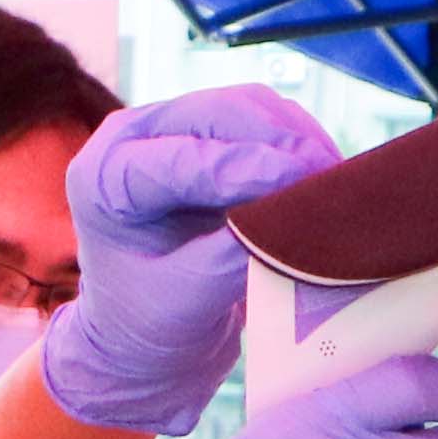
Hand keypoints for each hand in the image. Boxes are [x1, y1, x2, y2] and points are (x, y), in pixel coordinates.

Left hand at [38, 86, 343, 435]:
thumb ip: (234, 253)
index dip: (243, 167)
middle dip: (278, 141)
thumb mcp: (189, 298)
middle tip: (328, 177)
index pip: (179, 160)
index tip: (298, 180)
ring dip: (296, 137)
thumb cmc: (154, 324)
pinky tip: (328, 173)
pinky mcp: (211, 131)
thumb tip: (293, 212)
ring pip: (247, 106)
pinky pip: (266, 117)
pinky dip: (300, 140)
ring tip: (334, 179)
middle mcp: (130, 138)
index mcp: (102, 179)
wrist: (149, 332)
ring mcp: (171, 127)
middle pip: (215, 113)